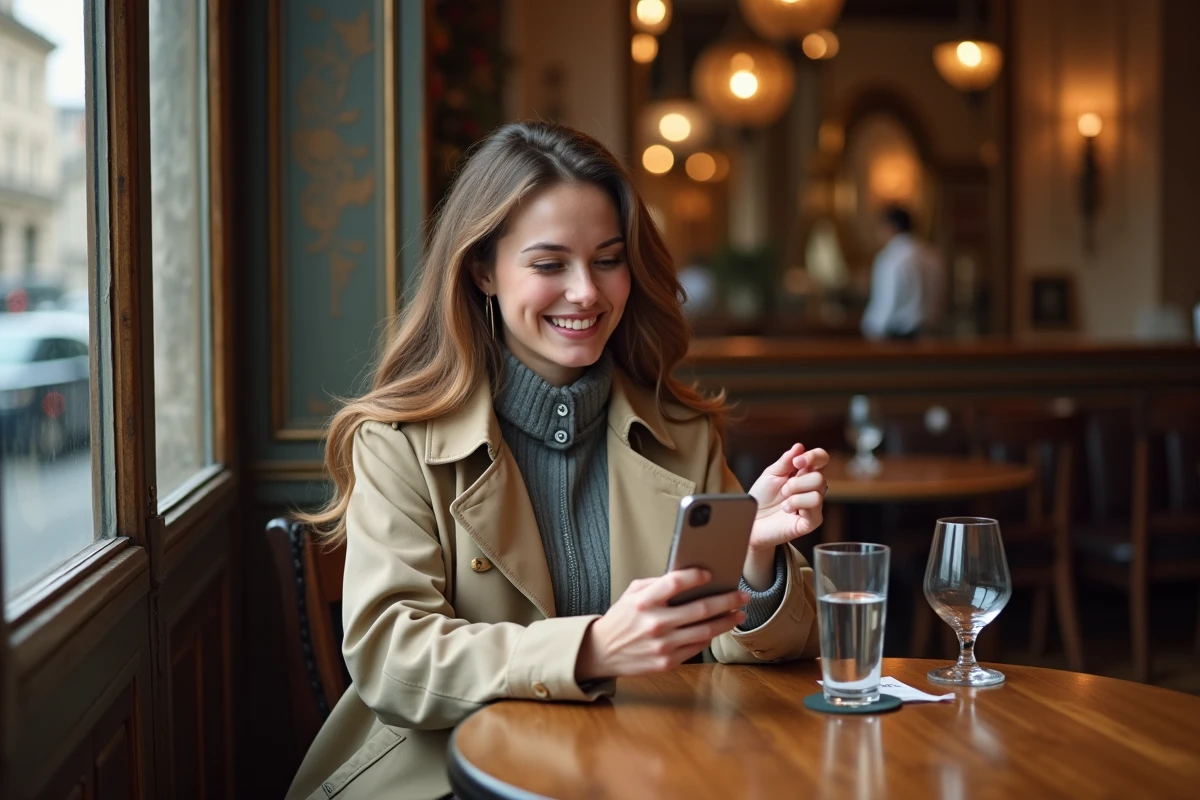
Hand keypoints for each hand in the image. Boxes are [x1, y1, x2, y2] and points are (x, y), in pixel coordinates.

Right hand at [574, 569, 748, 681]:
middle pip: (700, 609)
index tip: (710, 573)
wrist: (602, 652)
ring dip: (726, 621)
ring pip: (705, 631)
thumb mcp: (632, 594)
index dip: (696, 576)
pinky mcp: (667, 662)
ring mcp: (663, 645)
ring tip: (738, 614)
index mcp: (644, 602)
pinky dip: (710, 637)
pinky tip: (717, 629)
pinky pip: (696, 648)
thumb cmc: (621, 619)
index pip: (675, 583)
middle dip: (727, 600)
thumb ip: (657, 584)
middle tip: (742, 595)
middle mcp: (655, 623)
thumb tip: (689, 576)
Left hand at [743, 444, 828, 587]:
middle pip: (820, 476)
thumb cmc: (761, 498)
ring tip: (783, 501)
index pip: (821, 459)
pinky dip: (797, 503)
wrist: (750, 521)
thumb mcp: (770, 474)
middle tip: (783, 489)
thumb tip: (799, 446)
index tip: (796, 462)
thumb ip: (785, 461)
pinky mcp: (811, 521)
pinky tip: (786, 509)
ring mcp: (813, 506)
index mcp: (804, 474)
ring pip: (819, 490)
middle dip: (797, 481)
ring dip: (796, 493)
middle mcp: (812, 489)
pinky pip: (814, 506)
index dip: (813, 457)